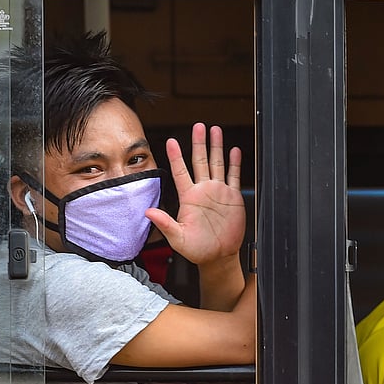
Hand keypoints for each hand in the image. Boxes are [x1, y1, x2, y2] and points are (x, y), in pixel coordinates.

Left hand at [145, 123, 245, 265]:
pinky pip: (233, 176)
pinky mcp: (232, 197)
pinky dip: (234, 163)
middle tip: (199, 126)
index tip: (172, 141)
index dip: (177, 157)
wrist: (218, 256)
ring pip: (217, 164)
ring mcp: (218, 192)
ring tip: (215, 130)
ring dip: (216, 147)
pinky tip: (234, 151)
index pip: (181, 172)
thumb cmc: (197, 250)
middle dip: (199, 143)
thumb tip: (149, 212)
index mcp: (189, 198)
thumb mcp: (178, 239)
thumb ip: (165, 224)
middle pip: (200, 161)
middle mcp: (203, 191)